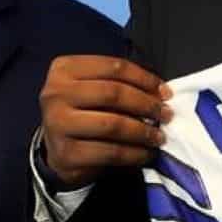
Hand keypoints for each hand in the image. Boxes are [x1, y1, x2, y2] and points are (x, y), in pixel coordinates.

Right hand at [40, 54, 171, 182]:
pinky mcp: (66, 153)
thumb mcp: (92, 88)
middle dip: (146, 104)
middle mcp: (56, 94)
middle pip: (114, 93)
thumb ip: (118, 84)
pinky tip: (146, 153)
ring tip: (159, 136)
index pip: (114, 67)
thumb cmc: (82, 113)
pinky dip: (134, 153)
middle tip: (166, 114)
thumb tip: (161, 93)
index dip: (145, 78)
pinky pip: (110, 152)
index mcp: (65, 69)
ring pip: (113, 124)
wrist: (56, 150)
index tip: (165, 92)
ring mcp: (58, 124)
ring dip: (143, 131)